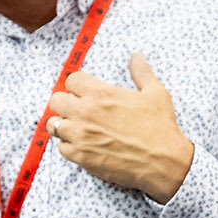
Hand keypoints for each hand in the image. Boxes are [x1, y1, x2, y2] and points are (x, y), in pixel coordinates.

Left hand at [45, 52, 193, 202]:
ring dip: (64, 125)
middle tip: (78, 110)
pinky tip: (84, 145)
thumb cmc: (160, 127)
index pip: (71, 80)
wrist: (164, 162)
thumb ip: (141, 72)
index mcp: (101, 94)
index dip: (78, 85)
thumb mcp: (155, 93)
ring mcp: (80, 136)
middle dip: (66, 103)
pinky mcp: (81, 156)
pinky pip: (61, 148)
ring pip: (53, 125)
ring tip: (78, 128)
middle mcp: (86, 113)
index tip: (85, 92)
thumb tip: (137, 56)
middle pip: (56, 101)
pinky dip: (70, 146)